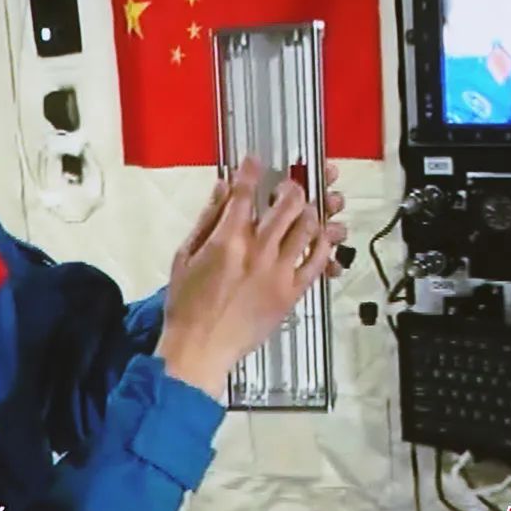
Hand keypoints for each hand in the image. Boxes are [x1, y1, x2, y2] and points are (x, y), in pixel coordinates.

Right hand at [155, 156, 344, 397]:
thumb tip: (222, 188)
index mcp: (227, 239)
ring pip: (309, 227)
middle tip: (289, 186)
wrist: (201, 349)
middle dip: (292, 186)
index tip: (256, 161)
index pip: (245, 192)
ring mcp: (280, 272)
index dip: (252, 171)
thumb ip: (207, 219)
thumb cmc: (187, 305)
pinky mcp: (293, 292)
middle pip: (288, 203)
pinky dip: (324, 243)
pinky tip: (323, 235)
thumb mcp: (186, 256)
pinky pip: (318, 261)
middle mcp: (258, 250)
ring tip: (308, 208)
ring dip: (313, 210)